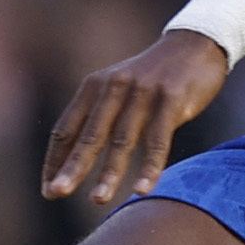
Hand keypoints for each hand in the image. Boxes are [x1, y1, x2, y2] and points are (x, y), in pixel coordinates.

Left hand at [42, 29, 229, 204]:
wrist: (196, 44)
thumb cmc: (154, 76)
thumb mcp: (120, 87)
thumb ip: (101, 115)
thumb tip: (76, 158)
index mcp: (95, 87)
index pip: (66, 129)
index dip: (55, 161)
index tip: (49, 191)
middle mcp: (114, 87)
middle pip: (90, 135)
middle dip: (73, 167)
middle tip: (57, 194)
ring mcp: (143, 93)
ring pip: (122, 140)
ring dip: (110, 173)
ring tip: (98, 200)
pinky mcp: (171, 99)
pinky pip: (158, 139)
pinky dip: (149, 166)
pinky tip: (142, 189)